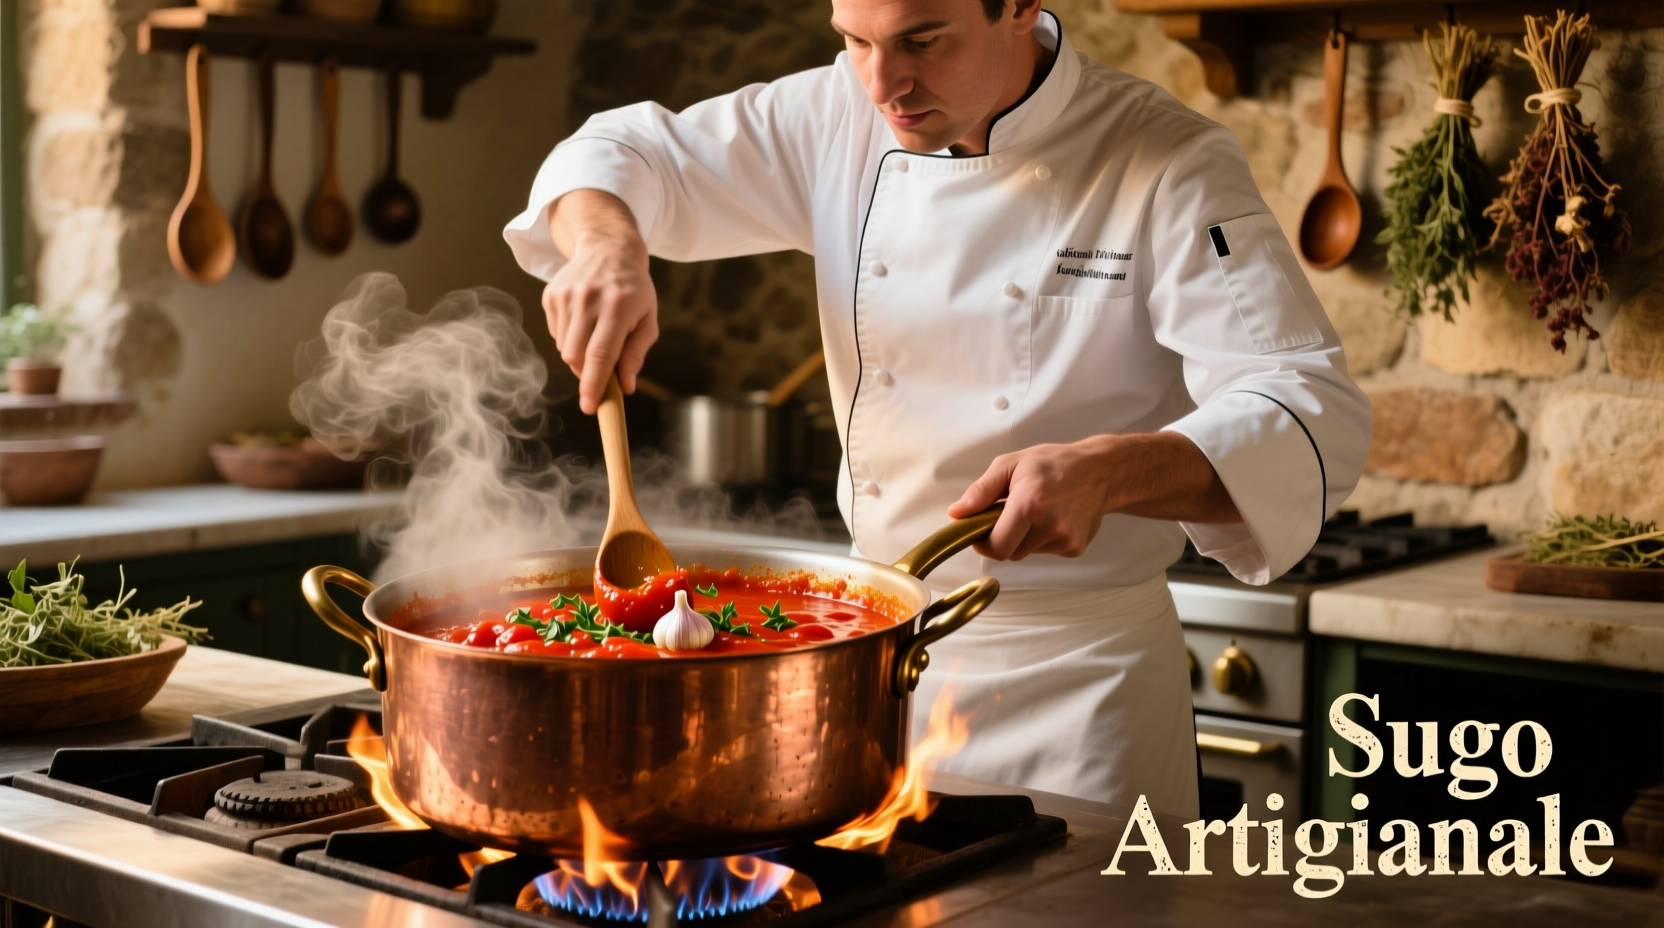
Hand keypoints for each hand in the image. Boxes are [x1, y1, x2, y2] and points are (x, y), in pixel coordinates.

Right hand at [542, 190, 657, 413]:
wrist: (608, 249)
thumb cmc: (634, 291)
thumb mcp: (647, 320)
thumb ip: (635, 354)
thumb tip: (626, 387)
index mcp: (617, 307)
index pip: (601, 354)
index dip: (593, 384)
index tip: (590, 407)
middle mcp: (588, 299)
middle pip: (576, 356)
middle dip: (587, 372)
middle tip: (601, 367)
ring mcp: (566, 295)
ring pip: (564, 348)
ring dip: (579, 354)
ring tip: (596, 334)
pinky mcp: (551, 295)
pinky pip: (556, 333)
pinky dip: (569, 337)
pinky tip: (584, 320)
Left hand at [947, 437, 1117, 560]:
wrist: (1100, 471)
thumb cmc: (1054, 463)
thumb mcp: (1011, 464)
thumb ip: (981, 491)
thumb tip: (957, 513)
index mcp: (1030, 504)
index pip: (996, 546)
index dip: (983, 542)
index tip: (981, 530)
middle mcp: (1050, 526)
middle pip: (1010, 553)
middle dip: (1003, 538)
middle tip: (1009, 515)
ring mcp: (1066, 539)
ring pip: (1027, 552)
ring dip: (1024, 538)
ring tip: (1036, 511)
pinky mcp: (1076, 548)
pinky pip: (1046, 551)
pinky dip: (1043, 539)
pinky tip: (1053, 517)